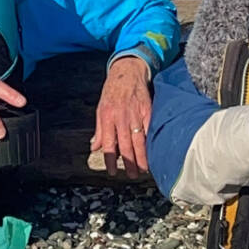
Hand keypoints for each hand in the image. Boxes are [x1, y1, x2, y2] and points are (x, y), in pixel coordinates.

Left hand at [91, 56, 151, 178]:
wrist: (127, 72)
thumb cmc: (112, 92)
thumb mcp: (100, 109)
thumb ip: (99, 130)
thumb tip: (94, 147)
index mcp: (107, 118)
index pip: (109, 144)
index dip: (111, 160)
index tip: (113, 172)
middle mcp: (121, 117)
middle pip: (126, 145)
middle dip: (129, 162)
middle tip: (132, 175)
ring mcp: (136, 114)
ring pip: (139, 140)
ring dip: (142, 156)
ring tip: (144, 169)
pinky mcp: (148, 110)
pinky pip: (150, 129)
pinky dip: (152, 141)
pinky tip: (154, 151)